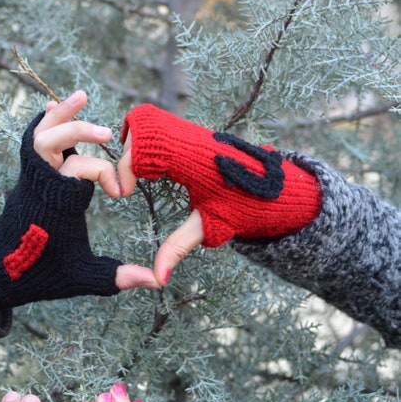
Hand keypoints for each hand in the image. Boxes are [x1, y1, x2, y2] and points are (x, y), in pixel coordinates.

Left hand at [0, 94, 157, 308]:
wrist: (3, 269)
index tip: (119, 193)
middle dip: (78, 131)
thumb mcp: (83, 276)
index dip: (103, 174)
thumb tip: (157, 282)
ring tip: (81, 96)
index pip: (78, 170)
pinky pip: (32, 139)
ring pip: (39, 134)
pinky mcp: (27, 174)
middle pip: (51, 141)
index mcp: (55, 204)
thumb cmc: (45, 272)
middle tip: (106, 133)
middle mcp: (40, 184)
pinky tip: (54, 107)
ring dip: (60, 114)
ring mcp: (30, 176)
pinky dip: (43, 122)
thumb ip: (119, 277)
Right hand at [118, 105, 320, 285]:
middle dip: (128, 154)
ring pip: (148, 123)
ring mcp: (191, 131)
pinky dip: (148, 141)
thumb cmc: (245, 206)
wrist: (276, 188)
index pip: (142, 150)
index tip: (125, 195)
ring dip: (137, 146)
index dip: (125, 170)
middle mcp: (189, 137)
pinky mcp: (193, 132)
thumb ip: (178, 248)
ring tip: (137, 175)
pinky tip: (152, 168)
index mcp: (190, 159)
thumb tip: (157, 278)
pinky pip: (158, 125)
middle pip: (140, 129)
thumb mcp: (209, 227)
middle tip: (130, 183)